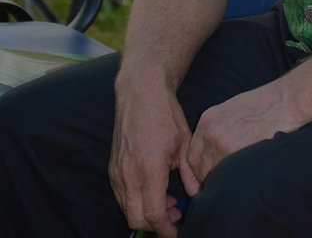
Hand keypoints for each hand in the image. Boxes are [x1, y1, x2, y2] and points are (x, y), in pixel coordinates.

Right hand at [109, 81, 199, 237]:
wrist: (141, 92)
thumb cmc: (165, 113)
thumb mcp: (184, 141)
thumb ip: (189, 172)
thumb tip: (196, 194)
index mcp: (150, 168)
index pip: (154, 214)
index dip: (165, 229)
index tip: (176, 232)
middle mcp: (129, 173)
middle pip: (136, 219)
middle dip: (155, 225)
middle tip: (174, 216)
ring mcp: (117, 171)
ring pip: (126, 209)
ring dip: (144, 213)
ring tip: (166, 200)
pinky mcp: (112, 167)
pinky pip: (121, 196)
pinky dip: (135, 201)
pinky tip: (152, 189)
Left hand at [187, 81, 301, 183]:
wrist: (282, 101)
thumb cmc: (262, 104)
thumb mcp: (230, 110)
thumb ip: (216, 130)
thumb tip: (210, 154)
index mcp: (207, 120)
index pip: (191, 156)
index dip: (196, 172)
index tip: (202, 181)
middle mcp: (211, 132)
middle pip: (201, 169)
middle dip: (209, 180)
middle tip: (222, 185)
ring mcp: (223, 143)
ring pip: (214, 176)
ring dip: (223, 181)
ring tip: (235, 179)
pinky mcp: (237, 153)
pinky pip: (228, 177)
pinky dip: (233, 181)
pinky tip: (243, 176)